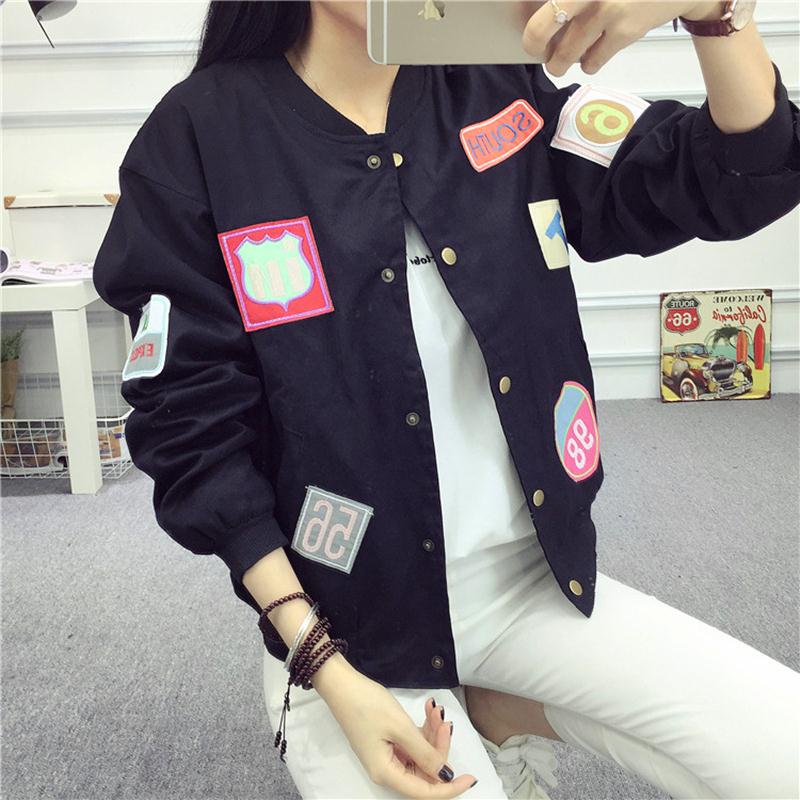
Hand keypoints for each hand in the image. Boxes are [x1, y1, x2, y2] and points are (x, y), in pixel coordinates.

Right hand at [318, 663, 477, 797]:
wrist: (341, 684)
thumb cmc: (367, 705)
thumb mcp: (400, 727)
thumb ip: (425, 753)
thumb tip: (444, 775)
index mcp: (387, 773)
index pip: (424, 792)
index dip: (449, 788)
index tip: (470, 778)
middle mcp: (386, 770)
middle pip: (424, 771)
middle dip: (439, 747)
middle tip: (444, 720)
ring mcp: (386, 755)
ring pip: (420, 755)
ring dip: (432, 734)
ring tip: (435, 710)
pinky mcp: (387, 742)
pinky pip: (412, 744)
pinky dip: (422, 730)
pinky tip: (428, 711)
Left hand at [522, 0, 725, 75]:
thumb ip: (571, 1)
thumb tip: (537, 16)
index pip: (545, 3)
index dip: (527, 19)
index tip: (522, 22)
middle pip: (540, 28)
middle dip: (533, 43)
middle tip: (534, 47)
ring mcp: (606, 7)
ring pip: (564, 53)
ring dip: (559, 62)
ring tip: (561, 60)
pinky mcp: (623, 29)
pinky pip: (590, 62)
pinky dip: (588, 63)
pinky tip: (593, 53)